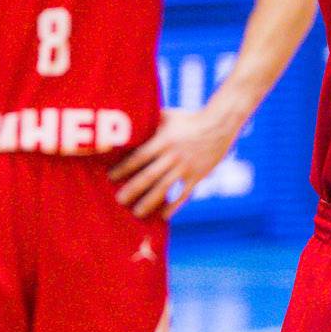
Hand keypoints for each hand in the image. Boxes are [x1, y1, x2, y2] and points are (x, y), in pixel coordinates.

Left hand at [110, 104, 240, 215]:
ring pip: (165, 188)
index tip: (110, 177)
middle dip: (133, 189)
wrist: (220, 124)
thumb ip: (149, 121)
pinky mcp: (197, 176)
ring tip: (136, 213)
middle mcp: (173, 155)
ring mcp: (186, 167)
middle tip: (119, 200)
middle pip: (149, 175)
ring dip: (150, 202)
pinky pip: (183, 194)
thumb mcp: (168, 115)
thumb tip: (128, 122)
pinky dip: (173, 206)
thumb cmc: (190, 119)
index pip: (140, 156)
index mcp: (164, 140)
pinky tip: (163, 216)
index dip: (124, 168)